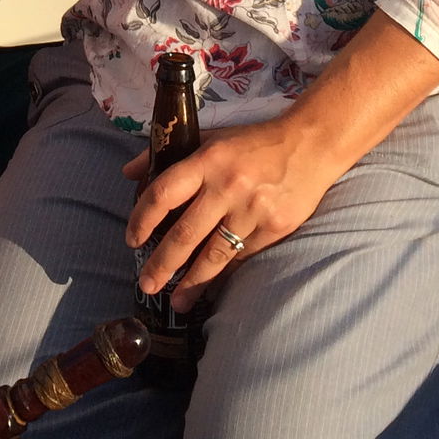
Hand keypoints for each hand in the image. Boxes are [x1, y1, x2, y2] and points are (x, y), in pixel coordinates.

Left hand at [122, 119, 340, 311]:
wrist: (310, 144)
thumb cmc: (254, 142)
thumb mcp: (210, 136)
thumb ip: (167, 154)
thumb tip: (129, 172)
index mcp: (207, 160)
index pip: (164, 193)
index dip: (142, 219)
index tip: (132, 240)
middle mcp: (227, 186)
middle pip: (186, 233)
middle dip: (163, 264)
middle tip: (147, 284)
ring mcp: (252, 210)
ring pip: (215, 254)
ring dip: (192, 282)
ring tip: (177, 301)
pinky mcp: (275, 228)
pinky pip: (243, 257)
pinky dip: (225, 273)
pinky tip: (212, 285)